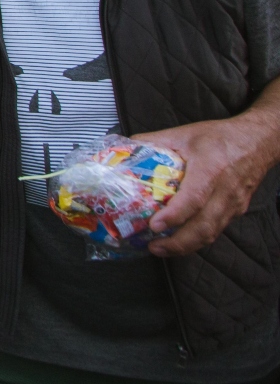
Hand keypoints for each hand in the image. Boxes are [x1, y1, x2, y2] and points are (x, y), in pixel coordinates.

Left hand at [141, 114, 276, 256]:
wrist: (257, 141)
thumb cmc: (220, 137)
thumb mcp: (183, 134)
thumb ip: (153, 141)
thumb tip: (126, 150)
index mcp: (211, 169)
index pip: (194, 198)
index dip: (174, 215)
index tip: (155, 225)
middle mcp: (225, 191)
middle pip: (204, 226)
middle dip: (178, 243)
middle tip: (154, 247)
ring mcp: (233, 204)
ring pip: (212, 233)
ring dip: (186, 246)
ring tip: (162, 249)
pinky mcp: (236, 210)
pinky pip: (217, 229)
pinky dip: (198, 239)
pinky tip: (181, 240)